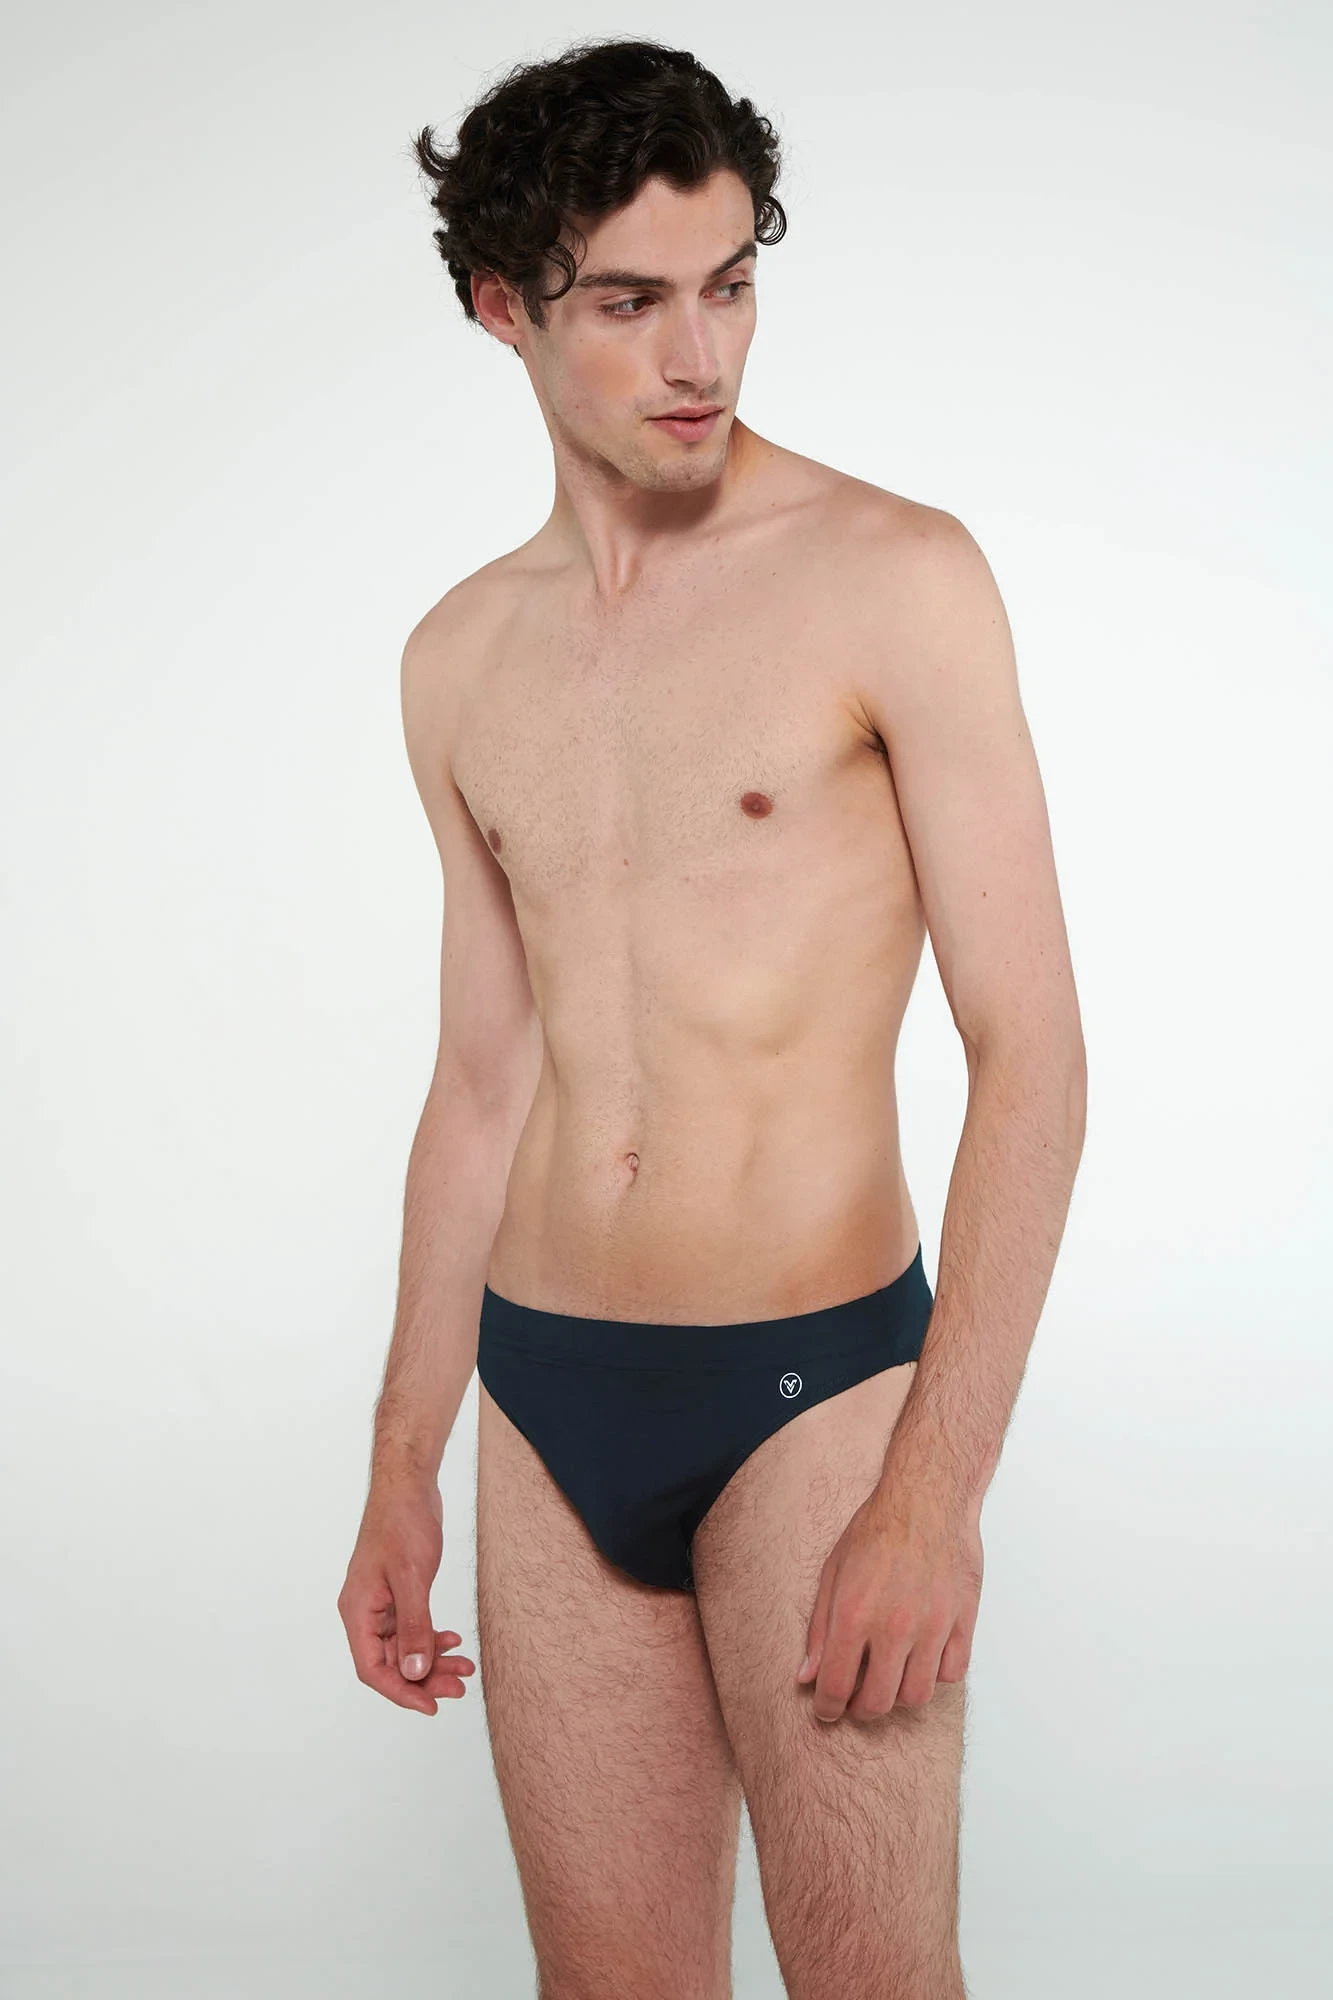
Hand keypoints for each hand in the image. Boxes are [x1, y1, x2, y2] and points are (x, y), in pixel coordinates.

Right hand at [337, 1479, 475, 1714]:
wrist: (408, 1485)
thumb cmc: (402, 1523)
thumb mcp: (412, 1578)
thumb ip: (413, 1626)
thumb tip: (415, 1672)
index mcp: (357, 1611)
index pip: (372, 1669)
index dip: (401, 1692)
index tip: (431, 1705)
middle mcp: (365, 1612)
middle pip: (390, 1662)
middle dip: (425, 1678)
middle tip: (459, 1686)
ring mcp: (381, 1603)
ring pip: (405, 1647)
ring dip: (433, 1660)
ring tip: (465, 1666)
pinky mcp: (398, 1593)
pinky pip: (411, 1627)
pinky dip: (432, 1637)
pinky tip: (453, 1640)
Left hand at [795, 1478, 981, 1722]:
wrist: (928, 1499)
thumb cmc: (877, 1530)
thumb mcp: (833, 1572)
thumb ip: (818, 1629)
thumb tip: (807, 1677)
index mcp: (855, 1615)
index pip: (836, 1687)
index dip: (828, 1708)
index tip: (827, 1710)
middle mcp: (894, 1627)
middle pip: (878, 1703)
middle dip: (861, 1710)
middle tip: (857, 1700)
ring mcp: (933, 1626)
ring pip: (917, 1696)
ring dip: (899, 1695)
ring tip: (890, 1677)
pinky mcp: (963, 1621)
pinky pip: (951, 1673)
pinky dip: (935, 1674)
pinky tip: (922, 1656)